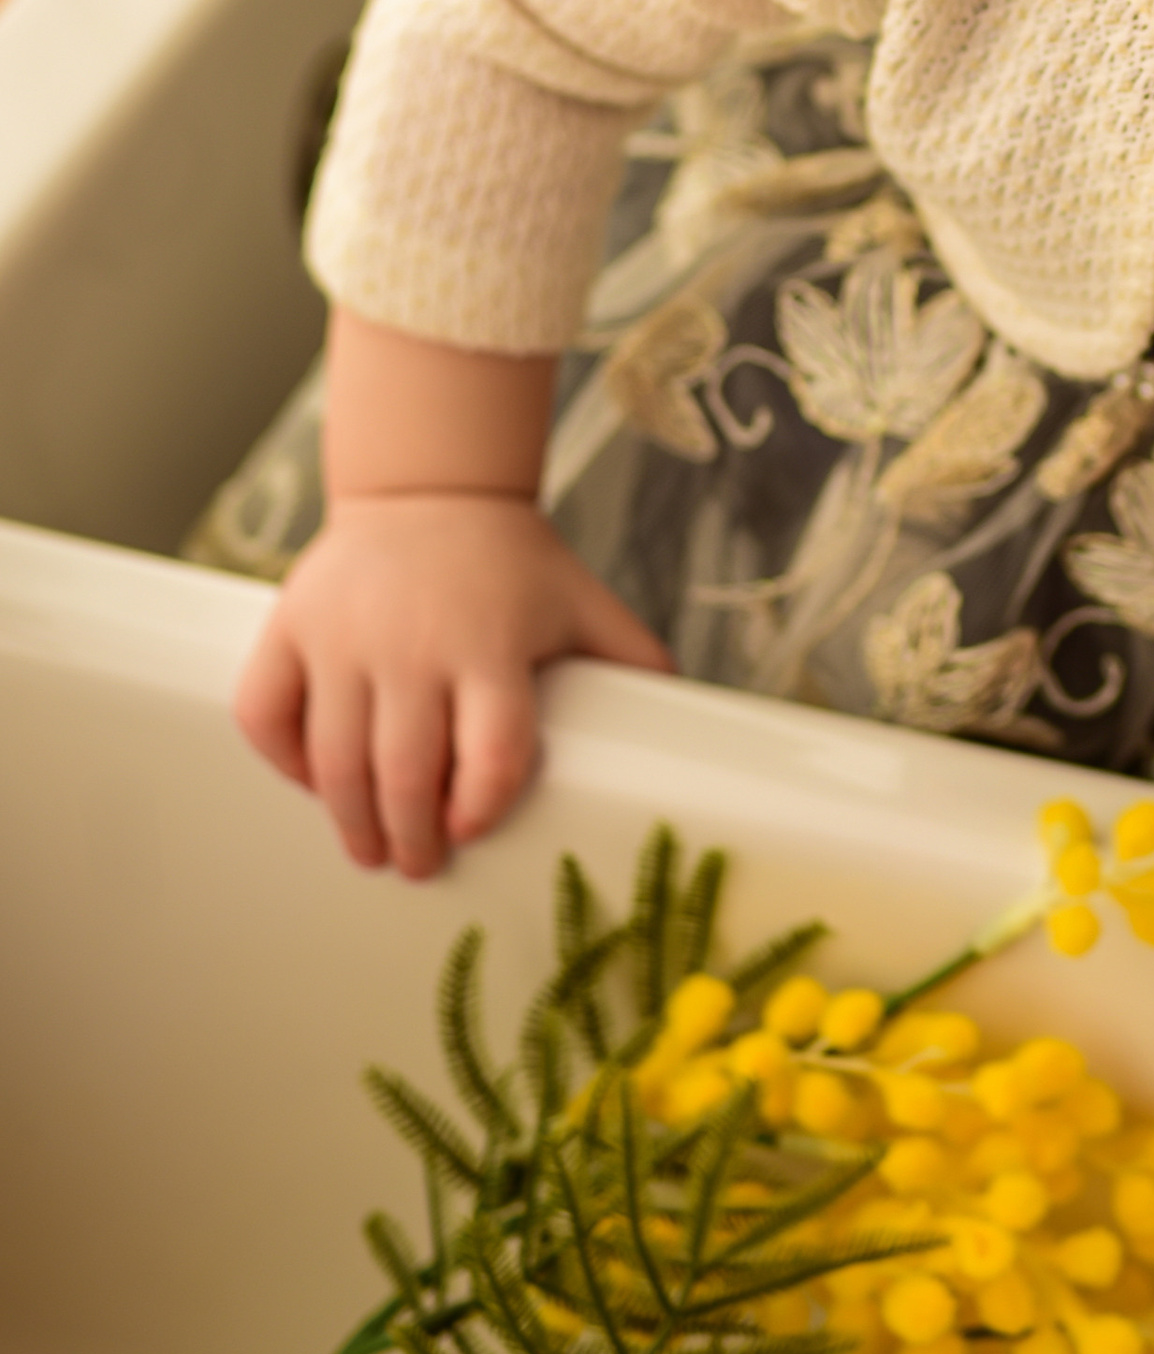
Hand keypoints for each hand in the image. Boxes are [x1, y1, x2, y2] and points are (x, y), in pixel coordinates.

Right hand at [235, 492, 669, 879]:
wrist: (430, 489)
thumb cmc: (511, 563)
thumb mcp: (581, 601)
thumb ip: (629, 659)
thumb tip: (687, 719)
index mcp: (492, 643)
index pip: (492, 750)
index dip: (482, 806)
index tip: (472, 831)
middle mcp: (413, 643)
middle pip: (406, 772)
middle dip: (412, 838)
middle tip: (418, 865)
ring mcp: (343, 635)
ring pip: (333, 760)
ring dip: (350, 820)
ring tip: (370, 849)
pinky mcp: (290, 626)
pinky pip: (266, 713)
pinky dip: (283, 760)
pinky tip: (314, 780)